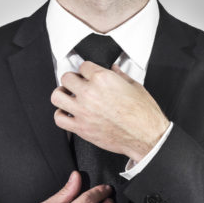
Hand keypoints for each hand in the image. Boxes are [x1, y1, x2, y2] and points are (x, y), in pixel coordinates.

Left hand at [51, 61, 169, 161]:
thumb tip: (114, 70)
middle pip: (66, 78)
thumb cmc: (143, 114)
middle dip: (72, 80)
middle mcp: (89, 93)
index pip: (83, 66)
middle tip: (77, 84)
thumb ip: (120, 76)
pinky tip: (68, 114)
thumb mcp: (135, 86)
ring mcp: (83, 111)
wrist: (146, 136)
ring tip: (68, 96)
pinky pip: (59, 119)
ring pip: (57, 96)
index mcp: (103, 79)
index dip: (86, 70)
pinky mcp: (81, 128)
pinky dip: (61, 115)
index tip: (87, 75)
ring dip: (62, 95)